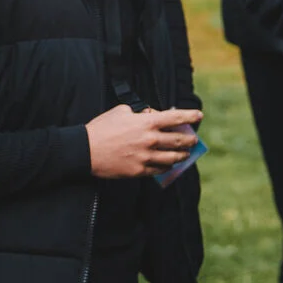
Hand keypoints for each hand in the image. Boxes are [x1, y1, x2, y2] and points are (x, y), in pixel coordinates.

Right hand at [87, 105, 203, 178]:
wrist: (83, 151)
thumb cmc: (101, 129)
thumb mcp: (121, 112)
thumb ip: (140, 113)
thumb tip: (152, 115)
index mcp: (147, 122)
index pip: (176, 117)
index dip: (191, 116)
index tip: (199, 116)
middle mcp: (150, 139)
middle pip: (180, 140)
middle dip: (190, 139)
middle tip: (194, 140)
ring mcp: (146, 156)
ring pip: (174, 157)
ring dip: (183, 155)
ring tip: (186, 153)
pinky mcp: (139, 170)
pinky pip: (160, 169)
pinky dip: (167, 166)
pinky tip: (169, 164)